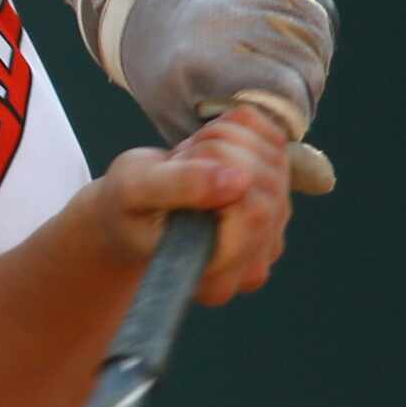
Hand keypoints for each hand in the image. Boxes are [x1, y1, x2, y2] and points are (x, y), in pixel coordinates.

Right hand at [92, 105, 291, 305]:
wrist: (133, 211)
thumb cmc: (126, 209)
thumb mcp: (133, 192)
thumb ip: (179, 186)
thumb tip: (238, 181)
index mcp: (216, 278)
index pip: (252, 212)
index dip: (218, 172)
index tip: (179, 167)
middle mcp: (253, 263)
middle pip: (266, 182)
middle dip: (219, 151)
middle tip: (178, 162)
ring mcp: (273, 231)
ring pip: (273, 156)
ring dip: (226, 139)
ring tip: (188, 160)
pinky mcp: (280, 196)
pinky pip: (275, 141)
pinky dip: (241, 127)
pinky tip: (210, 149)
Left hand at [118, 0, 337, 192]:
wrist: (145, 8)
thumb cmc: (167, 80)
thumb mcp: (194, 126)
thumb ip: (254, 154)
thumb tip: (327, 183)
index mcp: (207, 61)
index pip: (287, 96)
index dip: (292, 120)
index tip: (275, 128)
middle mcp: (230, 20)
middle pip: (307, 70)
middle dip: (303, 98)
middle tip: (279, 108)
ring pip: (315, 42)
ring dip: (309, 69)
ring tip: (280, 82)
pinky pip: (312, 14)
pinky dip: (311, 40)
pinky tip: (287, 54)